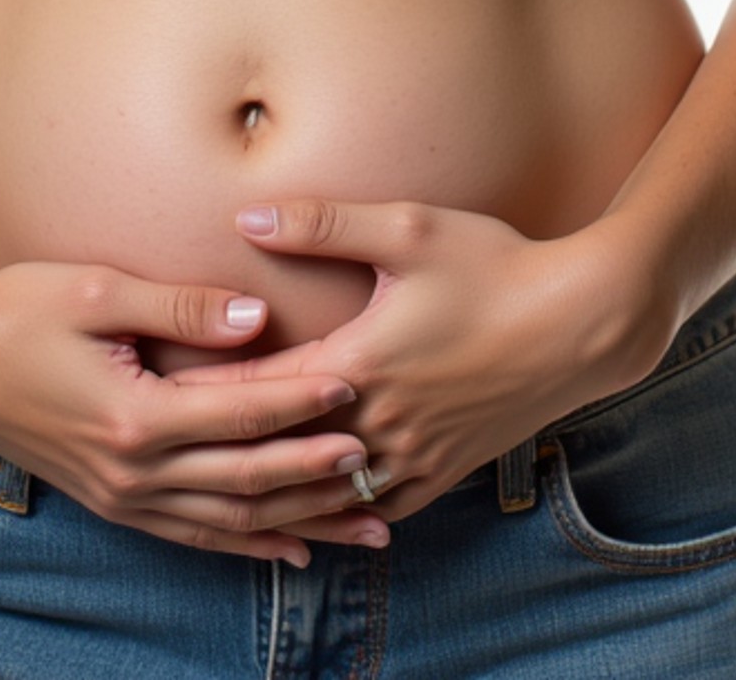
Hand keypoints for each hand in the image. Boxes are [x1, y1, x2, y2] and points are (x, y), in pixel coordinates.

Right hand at [0, 256, 390, 566]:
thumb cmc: (19, 309)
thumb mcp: (97, 291)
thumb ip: (181, 309)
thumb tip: (257, 319)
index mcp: (132, 416)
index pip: (238, 412)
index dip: (300, 400)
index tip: (356, 383)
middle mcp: (132, 470)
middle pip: (246, 479)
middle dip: (319, 471)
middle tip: (384, 460)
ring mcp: (123, 496)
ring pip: (231, 519)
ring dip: (303, 520)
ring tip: (370, 520)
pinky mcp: (114, 502)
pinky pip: (195, 535)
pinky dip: (249, 544)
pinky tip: (295, 548)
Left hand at [165, 200, 678, 533]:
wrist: (583, 322)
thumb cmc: (496, 264)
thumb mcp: (407, 228)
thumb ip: (323, 224)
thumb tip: (248, 218)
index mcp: (361, 363)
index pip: (260, 390)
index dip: (202, 392)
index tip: (152, 391)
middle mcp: (381, 421)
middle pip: (281, 451)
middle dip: (223, 450)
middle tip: (164, 448)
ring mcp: (416, 453)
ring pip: (325, 495)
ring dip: (273, 494)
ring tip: (221, 494)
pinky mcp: (446, 469)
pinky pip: (377, 507)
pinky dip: (338, 514)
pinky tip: (314, 517)